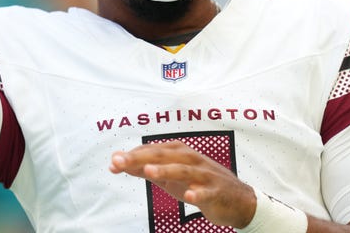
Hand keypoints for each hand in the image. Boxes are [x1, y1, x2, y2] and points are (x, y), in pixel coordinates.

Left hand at [110, 140, 255, 227]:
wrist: (236, 200)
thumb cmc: (198, 183)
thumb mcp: (169, 176)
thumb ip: (145, 169)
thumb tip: (117, 162)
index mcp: (179, 153)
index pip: (153, 151)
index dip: (133, 156)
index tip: (113, 162)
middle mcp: (191, 159)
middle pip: (165, 156)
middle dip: (141, 158)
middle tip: (121, 162)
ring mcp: (204, 175)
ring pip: (184, 170)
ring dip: (166, 170)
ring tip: (148, 172)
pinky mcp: (216, 191)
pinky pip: (206, 191)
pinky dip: (198, 192)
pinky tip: (189, 194)